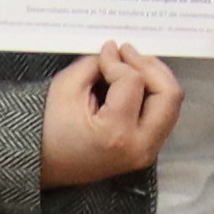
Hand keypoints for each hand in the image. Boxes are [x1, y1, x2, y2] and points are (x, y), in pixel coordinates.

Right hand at [36, 40, 181, 186]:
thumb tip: (118, 53)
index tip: (106, 50)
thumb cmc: (48, 127)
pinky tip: (136, 81)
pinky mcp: (146, 152)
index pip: (133, 82)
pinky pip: (163, 116)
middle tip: (128, 52)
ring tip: (133, 64)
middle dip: (150, 67)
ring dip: (156, 79)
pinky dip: (154, 94)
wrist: (42, 163)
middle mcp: (139, 147)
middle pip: (169, 95)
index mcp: (116, 133)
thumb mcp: (67, 86)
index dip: (119, 60)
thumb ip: (98, 65)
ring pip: (171, 106)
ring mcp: (146, 153)